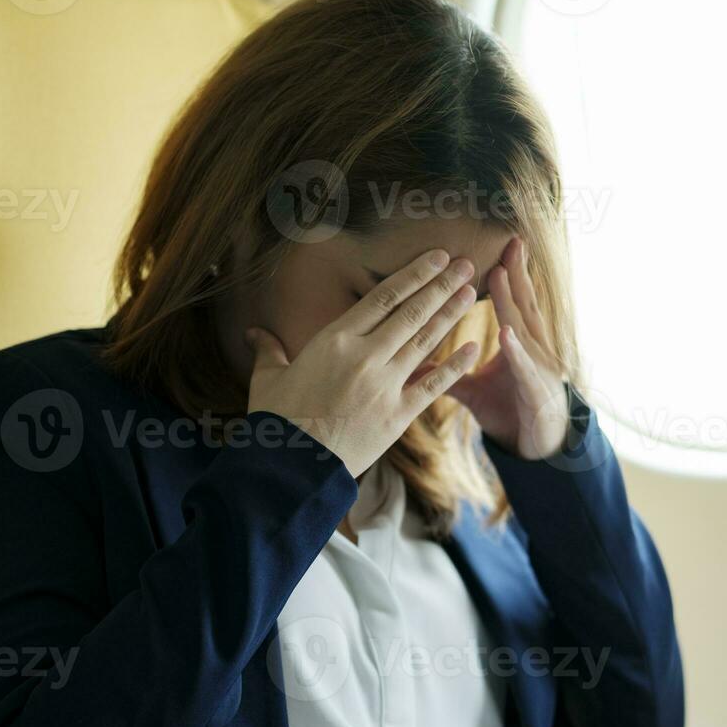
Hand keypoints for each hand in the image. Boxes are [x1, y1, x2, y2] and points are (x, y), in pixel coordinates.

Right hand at [245, 249, 479, 477]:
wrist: (291, 468)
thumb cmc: (277, 421)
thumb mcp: (267, 379)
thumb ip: (268, 350)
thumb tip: (253, 333)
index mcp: (334, 340)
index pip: (383, 297)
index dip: (413, 274)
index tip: (435, 258)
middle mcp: (365, 356)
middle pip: (411, 312)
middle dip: (441, 286)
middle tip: (465, 264)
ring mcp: (384, 385)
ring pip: (425, 341)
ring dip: (450, 314)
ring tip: (470, 292)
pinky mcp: (397, 415)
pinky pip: (433, 385)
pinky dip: (455, 365)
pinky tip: (473, 347)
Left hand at [449, 237, 569, 459]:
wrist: (538, 449)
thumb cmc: (510, 412)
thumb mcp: (473, 389)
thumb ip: (446, 373)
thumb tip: (411, 364)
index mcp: (520, 344)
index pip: (513, 302)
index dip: (507, 275)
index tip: (501, 246)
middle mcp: (533, 350)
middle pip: (524, 304)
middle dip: (517, 272)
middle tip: (510, 239)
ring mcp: (539, 369)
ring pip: (525, 328)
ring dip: (512, 301)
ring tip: (500, 272)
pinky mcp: (537, 392)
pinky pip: (525, 368)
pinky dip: (516, 351)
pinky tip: (506, 334)